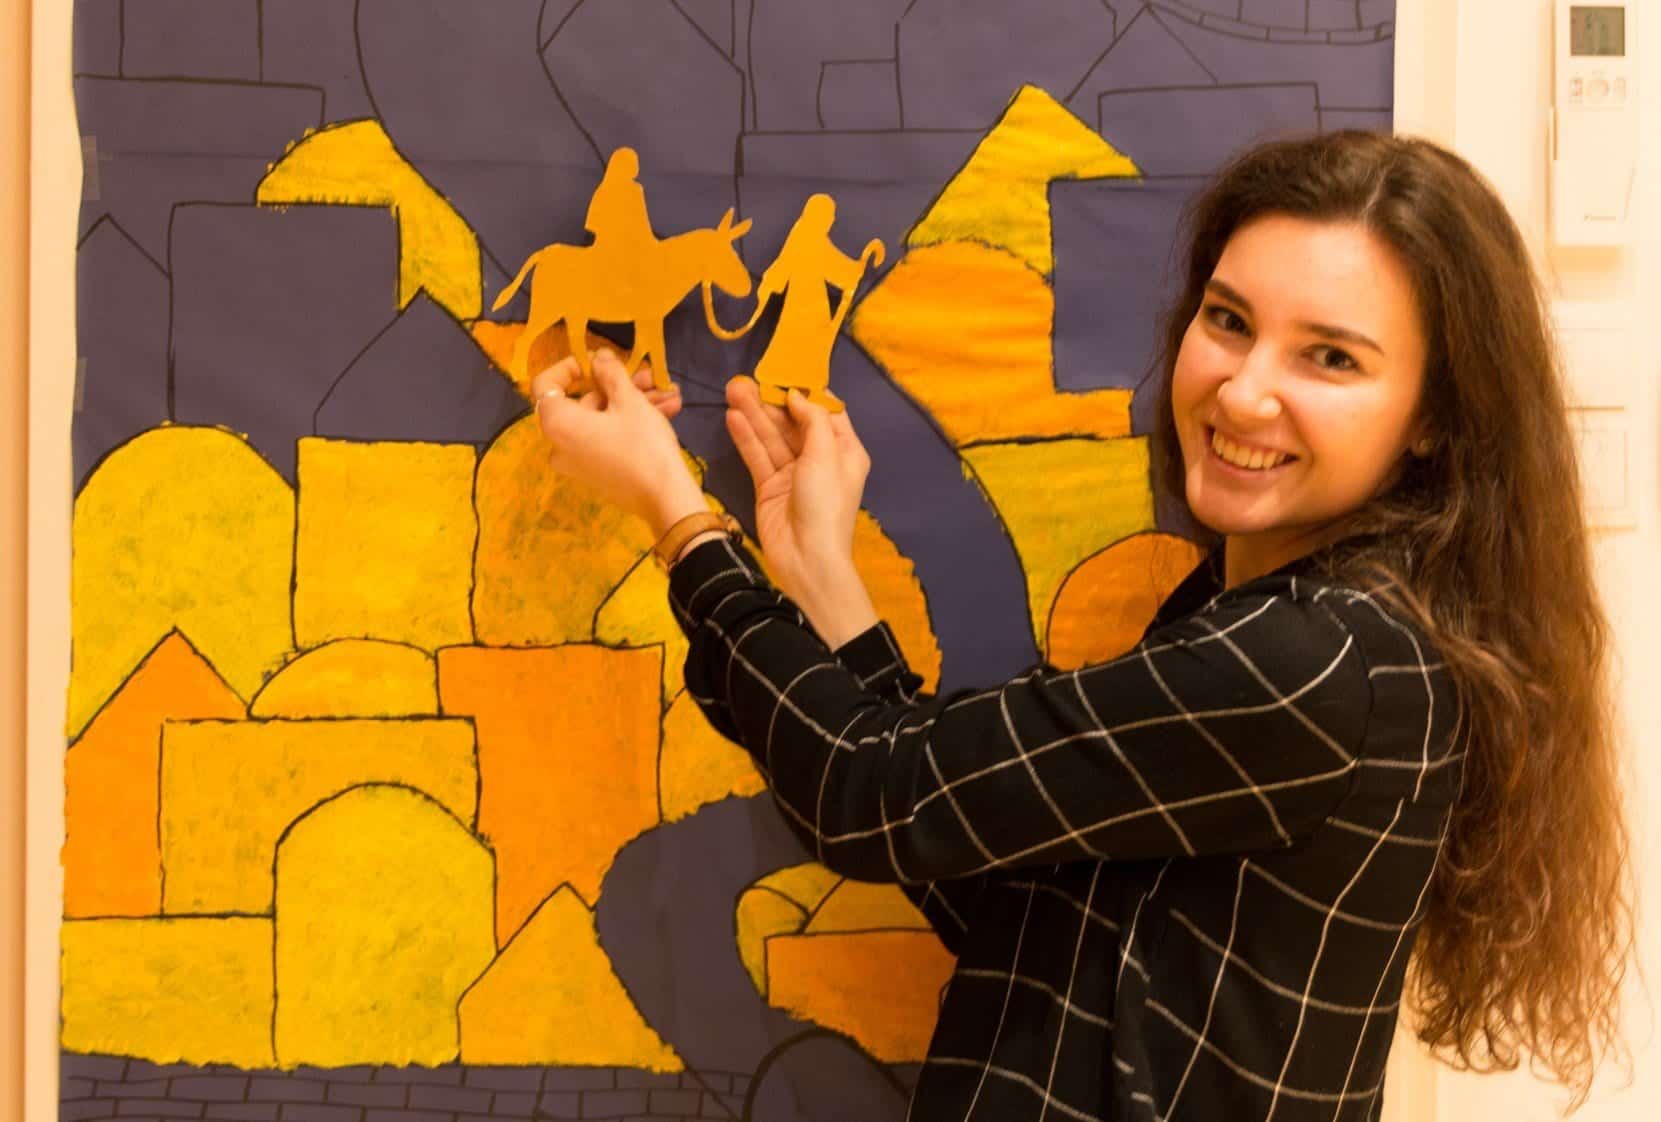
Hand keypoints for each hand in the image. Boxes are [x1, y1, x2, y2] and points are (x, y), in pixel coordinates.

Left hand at [532, 349, 707, 534]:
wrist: (666, 498)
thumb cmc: (643, 443)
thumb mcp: (629, 400)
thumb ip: (609, 372)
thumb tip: (598, 357)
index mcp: (558, 423)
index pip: (545, 383)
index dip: (570, 366)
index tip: (598, 361)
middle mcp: (559, 444)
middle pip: (582, 402)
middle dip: (617, 386)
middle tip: (648, 377)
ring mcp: (577, 462)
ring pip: (600, 419)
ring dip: (632, 403)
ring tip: (669, 395)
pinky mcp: (596, 473)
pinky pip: (606, 438)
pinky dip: (629, 423)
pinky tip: (666, 412)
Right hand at [724, 376, 869, 595]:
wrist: (806, 558)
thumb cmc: (825, 504)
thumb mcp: (827, 454)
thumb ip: (813, 419)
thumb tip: (797, 395)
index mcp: (845, 451)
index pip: (826, 412)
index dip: (805, 392)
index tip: (783, 372)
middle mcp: (820, 459)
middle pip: (793, 423)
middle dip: (771, 401)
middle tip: (745, 380)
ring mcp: (793, 474)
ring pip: (772, 437)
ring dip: (754, 414)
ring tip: (733, 390)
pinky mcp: (770, 487)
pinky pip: (758, 456)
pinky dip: (746, 437)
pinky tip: (733, 417)